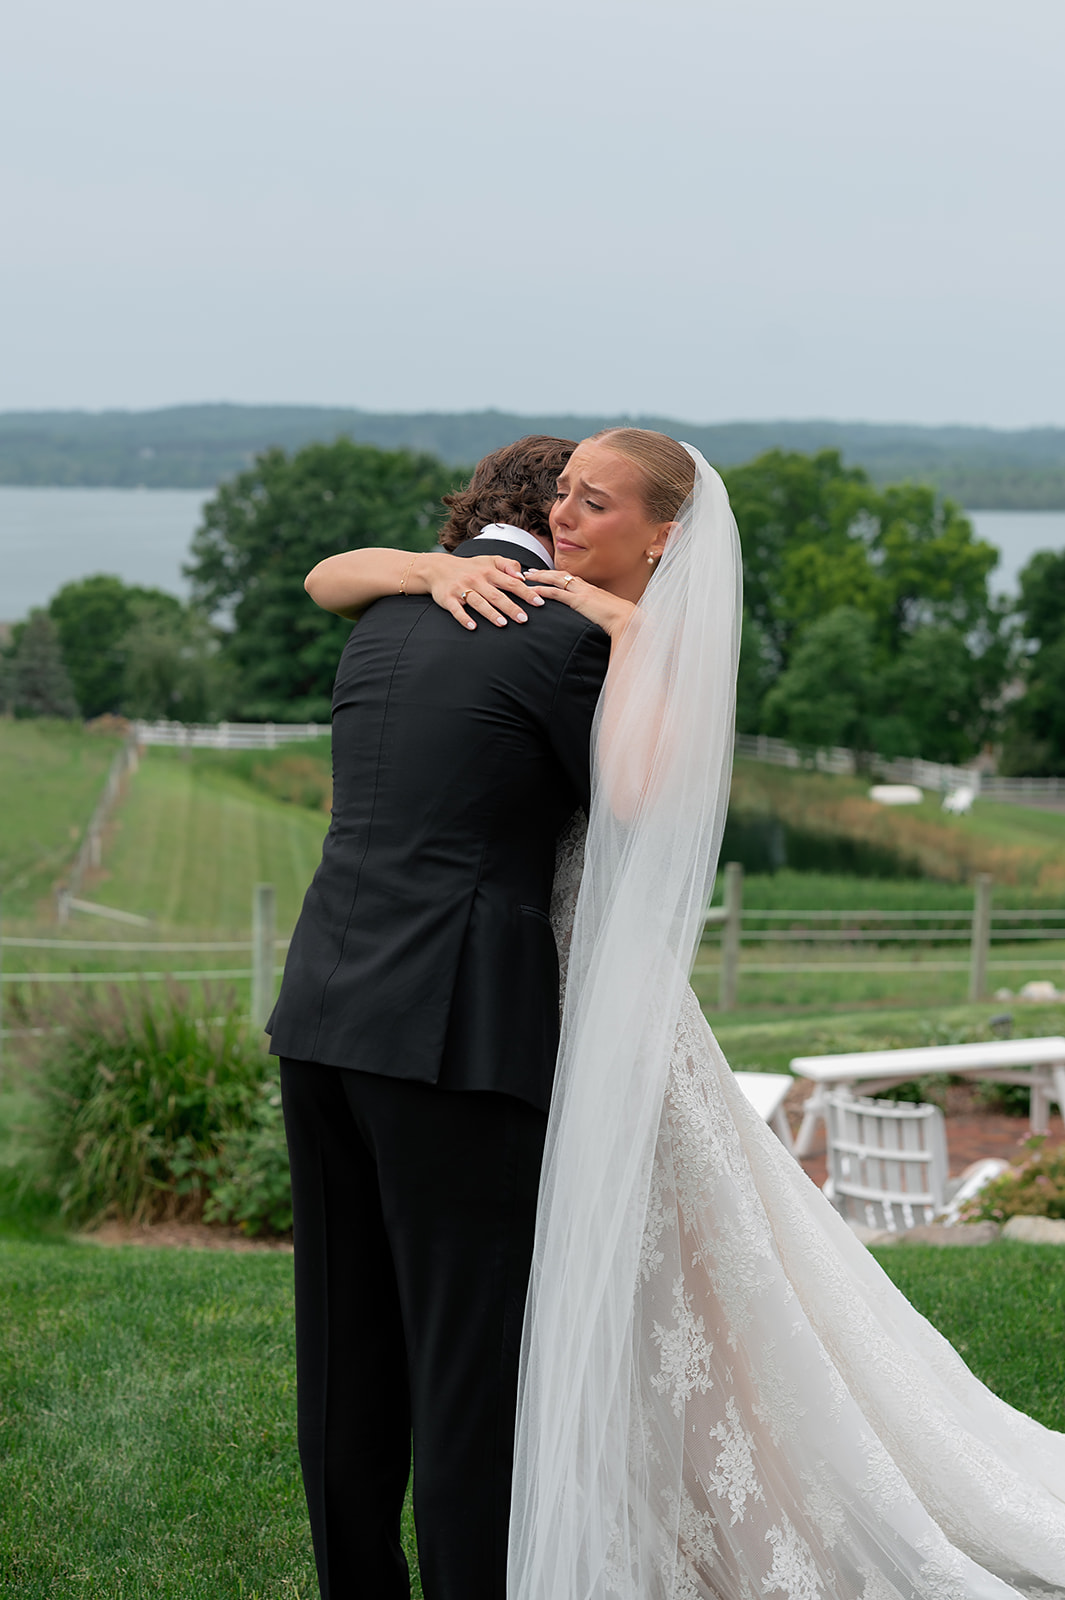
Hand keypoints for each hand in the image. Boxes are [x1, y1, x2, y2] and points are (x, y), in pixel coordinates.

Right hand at [425, 554, 545, 630]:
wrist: (438, 568)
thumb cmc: (471, 567)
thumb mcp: (490, 560)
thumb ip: (508, 564)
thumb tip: (523, 576)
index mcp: (489, 571)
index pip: (511, 582)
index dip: (526, 592)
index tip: (539, 602)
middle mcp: (476, 580)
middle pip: (496, 595)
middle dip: (511, 607)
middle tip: (524, 619)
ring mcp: (461, 589)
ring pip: (478, 602)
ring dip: (490, 613)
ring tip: (503, 624)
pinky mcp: (448, 598)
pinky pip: (456, 610)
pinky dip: (464, 618)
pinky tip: (473, 627)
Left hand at [523, 569, 635, 639]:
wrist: (627, 618)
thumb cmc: (621, 619)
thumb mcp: (607, 613)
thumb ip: (598, 613)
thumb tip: (595, 618)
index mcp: (592, 589)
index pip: (571, 579)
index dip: (557, 576)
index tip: (547, 575)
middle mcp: (585, 587)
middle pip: (561, 575)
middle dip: (545, 573)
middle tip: (530, 572)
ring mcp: (581, 592)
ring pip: (556, 580)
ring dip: (540, 578)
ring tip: (526, 578)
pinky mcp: (578, 601)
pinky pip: (556, 593)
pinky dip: (543, 591)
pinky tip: (532, 591)